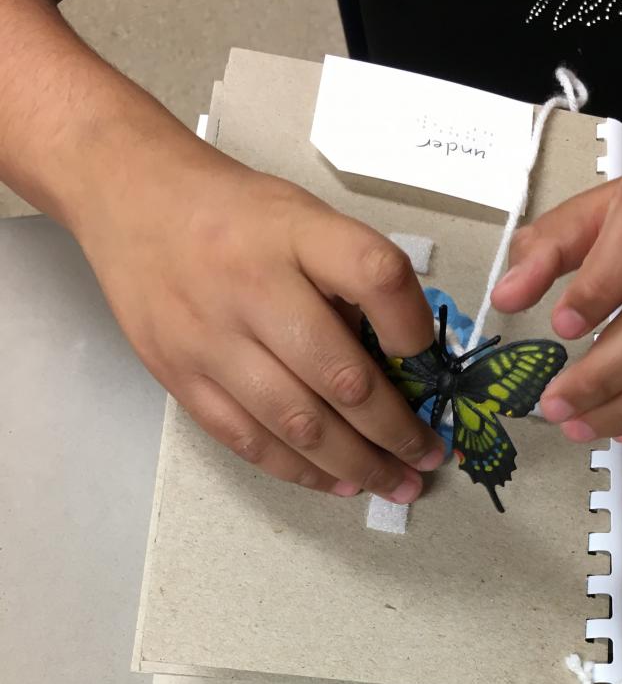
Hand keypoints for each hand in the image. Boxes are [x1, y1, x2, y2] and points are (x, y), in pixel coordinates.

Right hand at [75, 138, 444, 498]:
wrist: (129, 199)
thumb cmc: (233, 214)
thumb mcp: (301, 215)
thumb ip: (348, 276)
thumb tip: (403, 360)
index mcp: (293, 233)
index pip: (373, 274)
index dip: (411, 324)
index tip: (427, 360)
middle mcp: (251, 286)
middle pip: (340, 375)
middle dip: (395, 429)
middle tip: (429, 456)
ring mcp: (210, 338)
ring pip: (297, 424)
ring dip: (357, 464)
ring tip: (397, 483)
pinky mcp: (180, 377)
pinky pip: (249, 440)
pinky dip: (301, 470)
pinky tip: (339, 483)